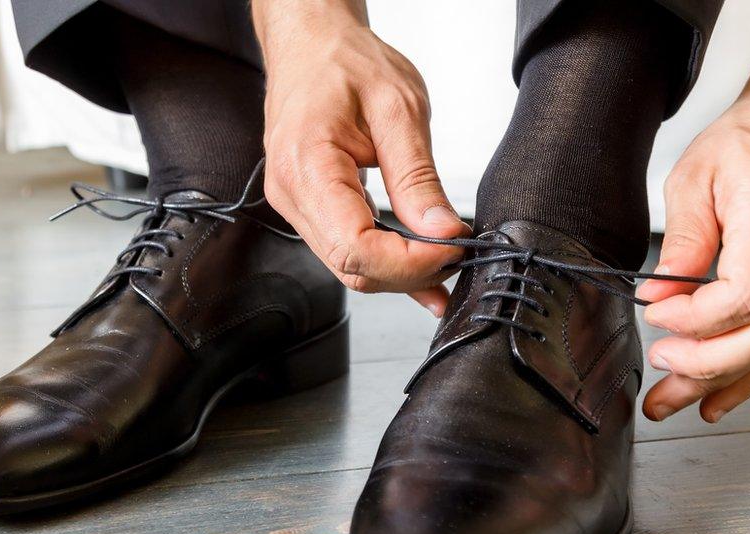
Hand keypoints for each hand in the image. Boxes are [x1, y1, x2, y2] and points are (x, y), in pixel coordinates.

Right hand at [252, 0, 469, 315]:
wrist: (310, 45)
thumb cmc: (345, 62)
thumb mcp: (398, 109)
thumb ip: (418, 177)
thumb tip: (442, 232)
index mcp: (307, 164)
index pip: (356, 246)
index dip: (408, 262)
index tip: (453, 249)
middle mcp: (291, 192)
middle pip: (352, 266)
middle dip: (410, 271)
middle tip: (457, 252)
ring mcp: (294, 204)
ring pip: (349, 266)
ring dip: (400, 271)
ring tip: (445, 255)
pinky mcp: (307, 208)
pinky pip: (346, 250)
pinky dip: (386, 262)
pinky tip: (419, 266)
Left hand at [636, 0, 749, 422]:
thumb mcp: (695, 178)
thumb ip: (680, 243)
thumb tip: (660, 298)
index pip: (743, 297)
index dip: (695, 320)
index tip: (656, 316)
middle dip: (707, 366)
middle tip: (660, 370)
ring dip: (722, 381)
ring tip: (673, 400)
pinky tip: (716, 395)